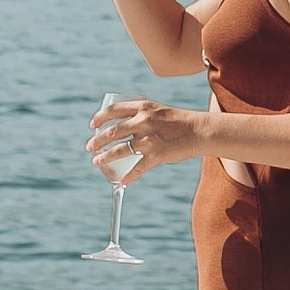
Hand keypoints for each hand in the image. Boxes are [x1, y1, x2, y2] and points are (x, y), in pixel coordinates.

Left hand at [87, 95, 204, 182]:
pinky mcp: (156, 156)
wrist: (200, 131)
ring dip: (105, 157)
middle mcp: (143, 122)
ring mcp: (149, 140)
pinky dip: (128, 176)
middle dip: (97, 140)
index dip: (99, 117)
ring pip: (120, 150)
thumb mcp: (159, 110)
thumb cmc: (179, 121)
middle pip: (112, 132)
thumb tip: (124, 125)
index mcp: (143, 108)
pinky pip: (137, 168)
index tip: (92, 125)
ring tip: (96, 161)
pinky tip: (122, 181)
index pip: (113, 110)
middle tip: (89, 146)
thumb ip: (142, 115)